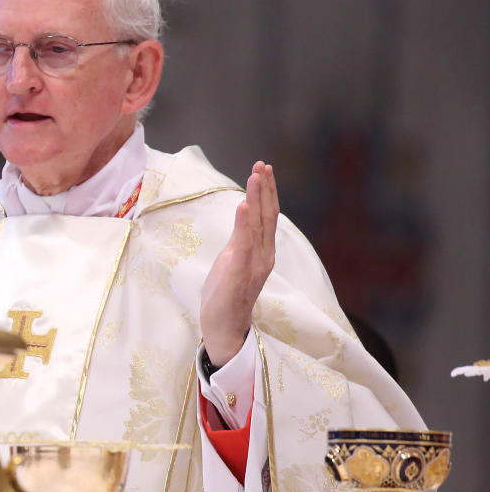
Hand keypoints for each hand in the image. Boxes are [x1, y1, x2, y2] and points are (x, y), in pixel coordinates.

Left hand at [200, 162, 278, 365]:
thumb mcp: (233, 258)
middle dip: (264, 189)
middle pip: (267, 215)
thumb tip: (243, 214)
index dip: (266, 191)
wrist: (224, 326)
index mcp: (262, 250)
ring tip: (254, 177)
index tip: (263, 168)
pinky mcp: (240, 273)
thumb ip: (241, 238)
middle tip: (262, 164)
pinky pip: (244, 245)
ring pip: (257, 225)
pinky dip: (244, 224)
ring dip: (256, 199)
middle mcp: (263, 255)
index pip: (267, 215)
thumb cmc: (227, 293)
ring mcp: (253, 264)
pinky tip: (243, 206)